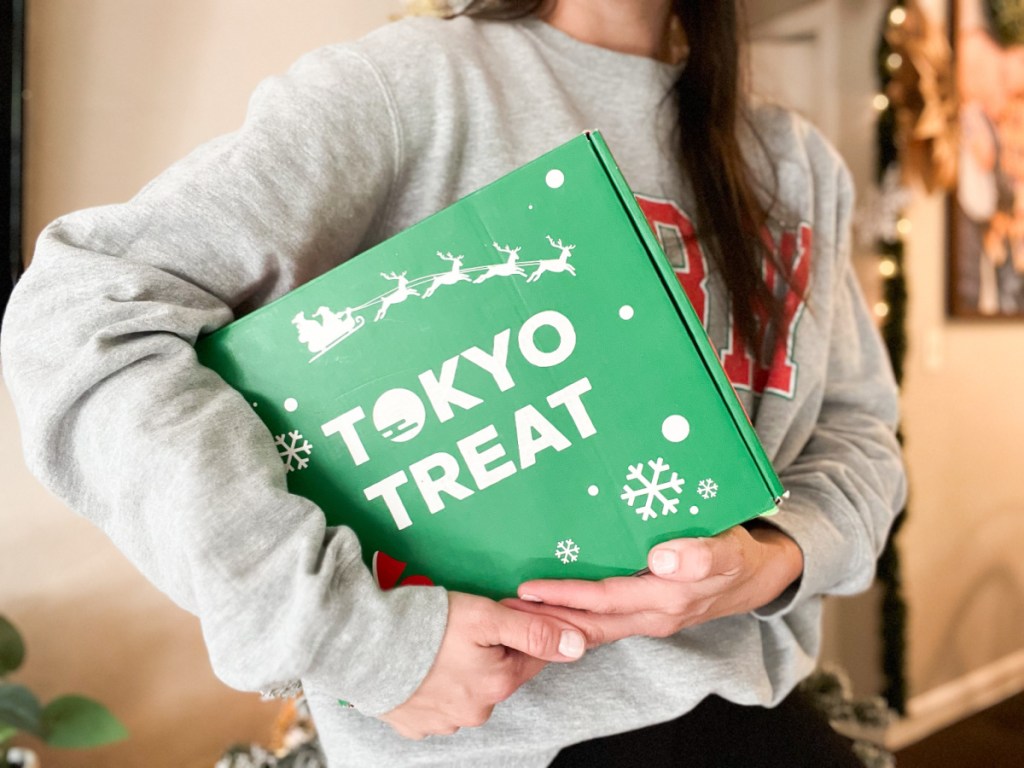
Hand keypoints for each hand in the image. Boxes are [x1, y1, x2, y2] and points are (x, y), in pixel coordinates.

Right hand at [379, 591, 586, 739]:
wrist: (361, 644)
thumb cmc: (426, 625)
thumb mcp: (487, 616)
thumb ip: (535, 630)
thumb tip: (578, 645)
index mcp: (498, 684)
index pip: (532, 657)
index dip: (523, 630)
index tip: (504, 613)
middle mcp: (475, 712)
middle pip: (498, 675)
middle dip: (491, 651)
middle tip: (464, 625)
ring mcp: (442, 723)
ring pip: (466, 691)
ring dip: (461, 669)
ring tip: (437, 642)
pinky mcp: (413, 725)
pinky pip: (434, 705)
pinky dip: (432, 686)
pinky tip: (420, 664)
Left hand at [505, 524, 803, 645]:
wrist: (759, 574)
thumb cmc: (739, 554)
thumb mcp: (730, 551)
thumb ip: (701, 555)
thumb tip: (661, 559)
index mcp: (666, 598)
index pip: (603, 600)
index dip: (564, 597)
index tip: (526, 591)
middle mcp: (652, 614)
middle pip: (588, 621)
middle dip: (545, 617)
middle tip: (501, 607)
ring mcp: (648, 616)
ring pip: (592, 625)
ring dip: (554, 620)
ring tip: (514, 610)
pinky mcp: (646, 610)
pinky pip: (604, 619)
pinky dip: (574, 616)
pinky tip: (550, 607)